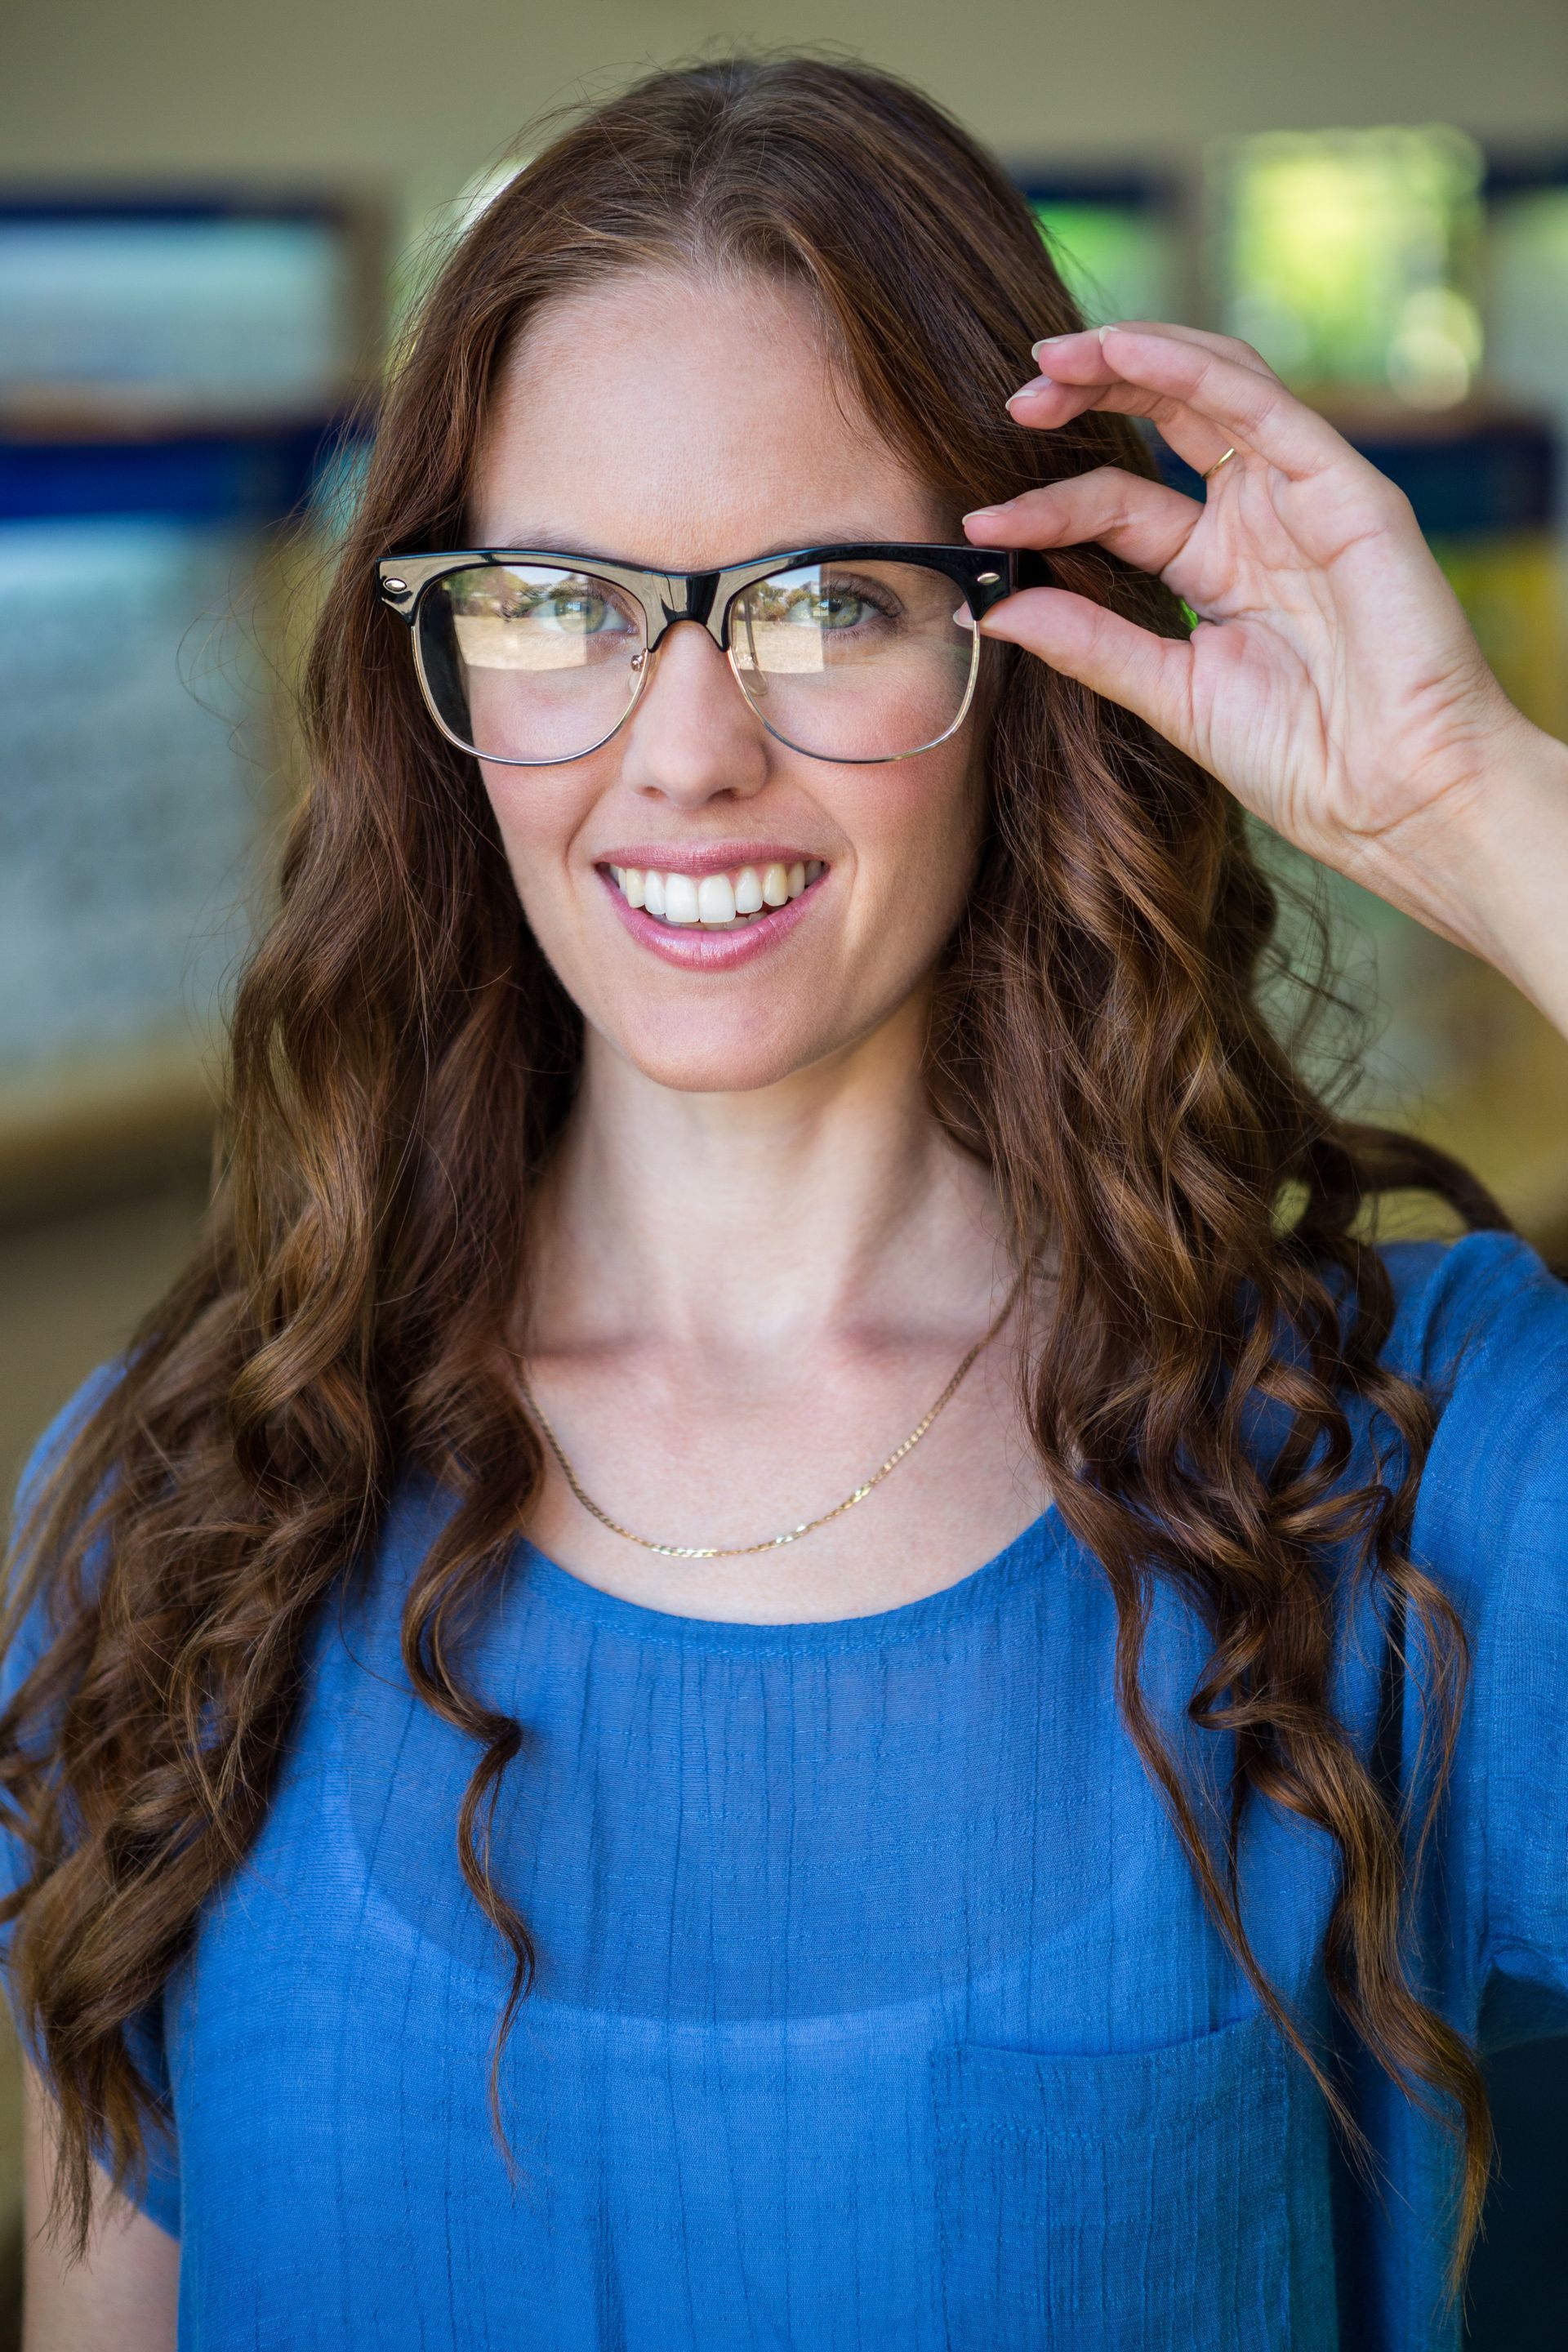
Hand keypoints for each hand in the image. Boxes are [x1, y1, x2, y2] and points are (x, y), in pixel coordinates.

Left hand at [967, 322, 1567, 1005]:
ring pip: (1212, 388)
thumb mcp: (1170, 694)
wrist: (1393, 801)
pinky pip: (1261, 405)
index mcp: (1217, 567)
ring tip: (1053, 358)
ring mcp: (1303, 497)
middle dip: (1088, 391)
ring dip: (1129, 360)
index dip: (1047, 506)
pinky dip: (1190, 368)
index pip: (1118, 507)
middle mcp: (1259, 519)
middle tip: (1016, 393)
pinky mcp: (1345, 490)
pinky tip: (1124, 353)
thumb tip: (991, 606)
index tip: (979, 527)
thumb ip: (1089, 642)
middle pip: (1165, 418)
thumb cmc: (1304, 762)